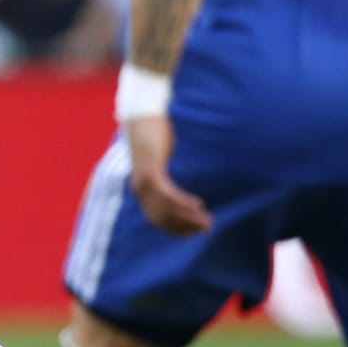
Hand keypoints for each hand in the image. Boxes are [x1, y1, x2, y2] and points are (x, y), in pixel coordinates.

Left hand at [125, 114, 211, 234]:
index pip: (157, 218)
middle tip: (206, 228)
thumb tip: (181, 186)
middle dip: (185, 226)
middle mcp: (140, 188)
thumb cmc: (156, 135)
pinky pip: (167, 193)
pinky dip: (182, 201)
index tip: (194, 233)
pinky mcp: (151, 169)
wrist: (143, 113)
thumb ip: (167, 173)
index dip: (176, 228)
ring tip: (206, 220)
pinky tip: (197, 204)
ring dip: (187, 217)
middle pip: (162, 218)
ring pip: (165, 209)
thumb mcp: (161, 159)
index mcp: (142, 188)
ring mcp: (144, 180)